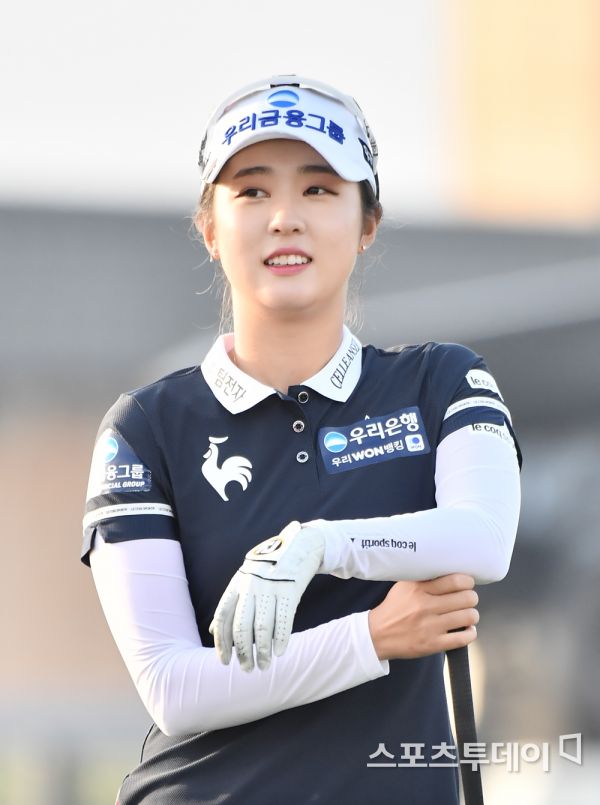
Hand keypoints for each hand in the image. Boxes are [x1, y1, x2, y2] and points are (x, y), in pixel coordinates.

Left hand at [209, 521, 324, 671]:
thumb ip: (230, 603)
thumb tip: (212, 630)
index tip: (225, 662)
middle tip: (247, 669)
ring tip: (265, 666)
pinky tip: (280, 652)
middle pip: (241, 627)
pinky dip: (281, 640)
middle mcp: (250, 586)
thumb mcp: (244, 580)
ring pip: (262, 628)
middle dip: (243, 652)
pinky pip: (283, 621)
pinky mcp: (290, 590)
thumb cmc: (268, 569)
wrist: (298, 546)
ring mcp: (270, 588)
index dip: (222, 642)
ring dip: (262, 652)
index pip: (222, 617)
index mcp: (236, 584)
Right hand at [368, 574, 478, 660]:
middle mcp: (425, 606)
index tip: (467, 583)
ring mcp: (430, 627)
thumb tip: (448, 571)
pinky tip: (466, 630)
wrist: (377, 635)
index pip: (454, 581)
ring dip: (472, 615)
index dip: (467, 582)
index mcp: (418, 589)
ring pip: (468, 617)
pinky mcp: (432, 644)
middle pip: (466, 598)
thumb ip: (424, 578)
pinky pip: (463, 638)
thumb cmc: (394, 608)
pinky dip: (470, 633)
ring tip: (467, 614)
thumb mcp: (404, 586)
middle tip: (467, 599)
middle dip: (471, 598)